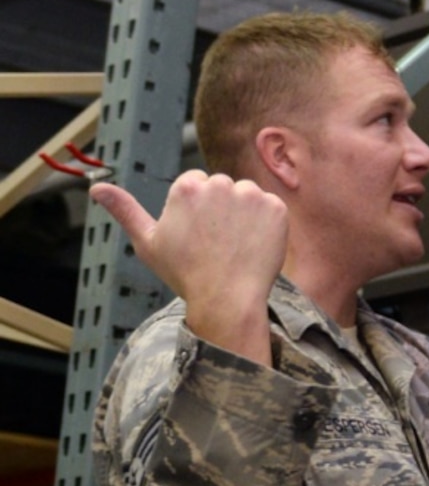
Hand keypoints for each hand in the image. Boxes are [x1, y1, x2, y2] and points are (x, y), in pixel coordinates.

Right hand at [91, 173, 286, 365]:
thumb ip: (124, 210)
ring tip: (235, 246)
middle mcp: (220, 183)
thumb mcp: (147, 242)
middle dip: (221, 210)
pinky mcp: (276, 208)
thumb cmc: (185, 274)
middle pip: (223, 188)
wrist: (227, 301)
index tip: (198, 236)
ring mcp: (251, 195)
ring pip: (247, 197)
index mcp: (187, 186)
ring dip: (245, 215)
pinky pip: (271, 209)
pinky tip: (254, 247)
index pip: (196, 183)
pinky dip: (267, 226)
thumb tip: (95, 188)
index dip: (197, 211)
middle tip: (217, 244)